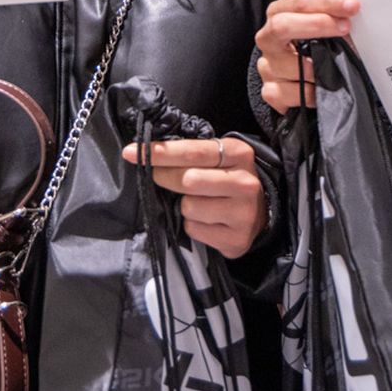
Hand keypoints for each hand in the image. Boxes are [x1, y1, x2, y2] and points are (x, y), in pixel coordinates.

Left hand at [121, 138, 265, 258]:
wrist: (259, 212)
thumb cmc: (228, 178)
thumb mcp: (217, 158)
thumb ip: (191, 154)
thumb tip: (146, 153)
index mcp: (239, 154)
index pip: (194, 150)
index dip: (161, 152)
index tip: (132, 151)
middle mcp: (245, 182)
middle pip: (189, 180)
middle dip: (165, 178)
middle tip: (158, 176)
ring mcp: (243, 213)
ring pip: (190, 207)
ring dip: (183, 206)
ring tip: (196, 202)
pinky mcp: (236, 239)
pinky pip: (194, 230)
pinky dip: (191, 225)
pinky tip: (205, 220)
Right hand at [254, 0, 357, 113]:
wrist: (296, 79)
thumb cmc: (312, 47)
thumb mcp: (322, 27)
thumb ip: (333, 17)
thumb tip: (354, 12)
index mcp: (279, 14)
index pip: (300, 3)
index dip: (326, 3)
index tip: (351, 5)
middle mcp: (268, 38)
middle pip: (282, 26)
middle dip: (317, 24)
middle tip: (345, 27)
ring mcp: (267, 66)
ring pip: (292, 66)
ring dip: (320, 67)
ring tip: (336, 68)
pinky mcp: (270, 92)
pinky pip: (293, 93)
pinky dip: (312, 93)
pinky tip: (321, 89)